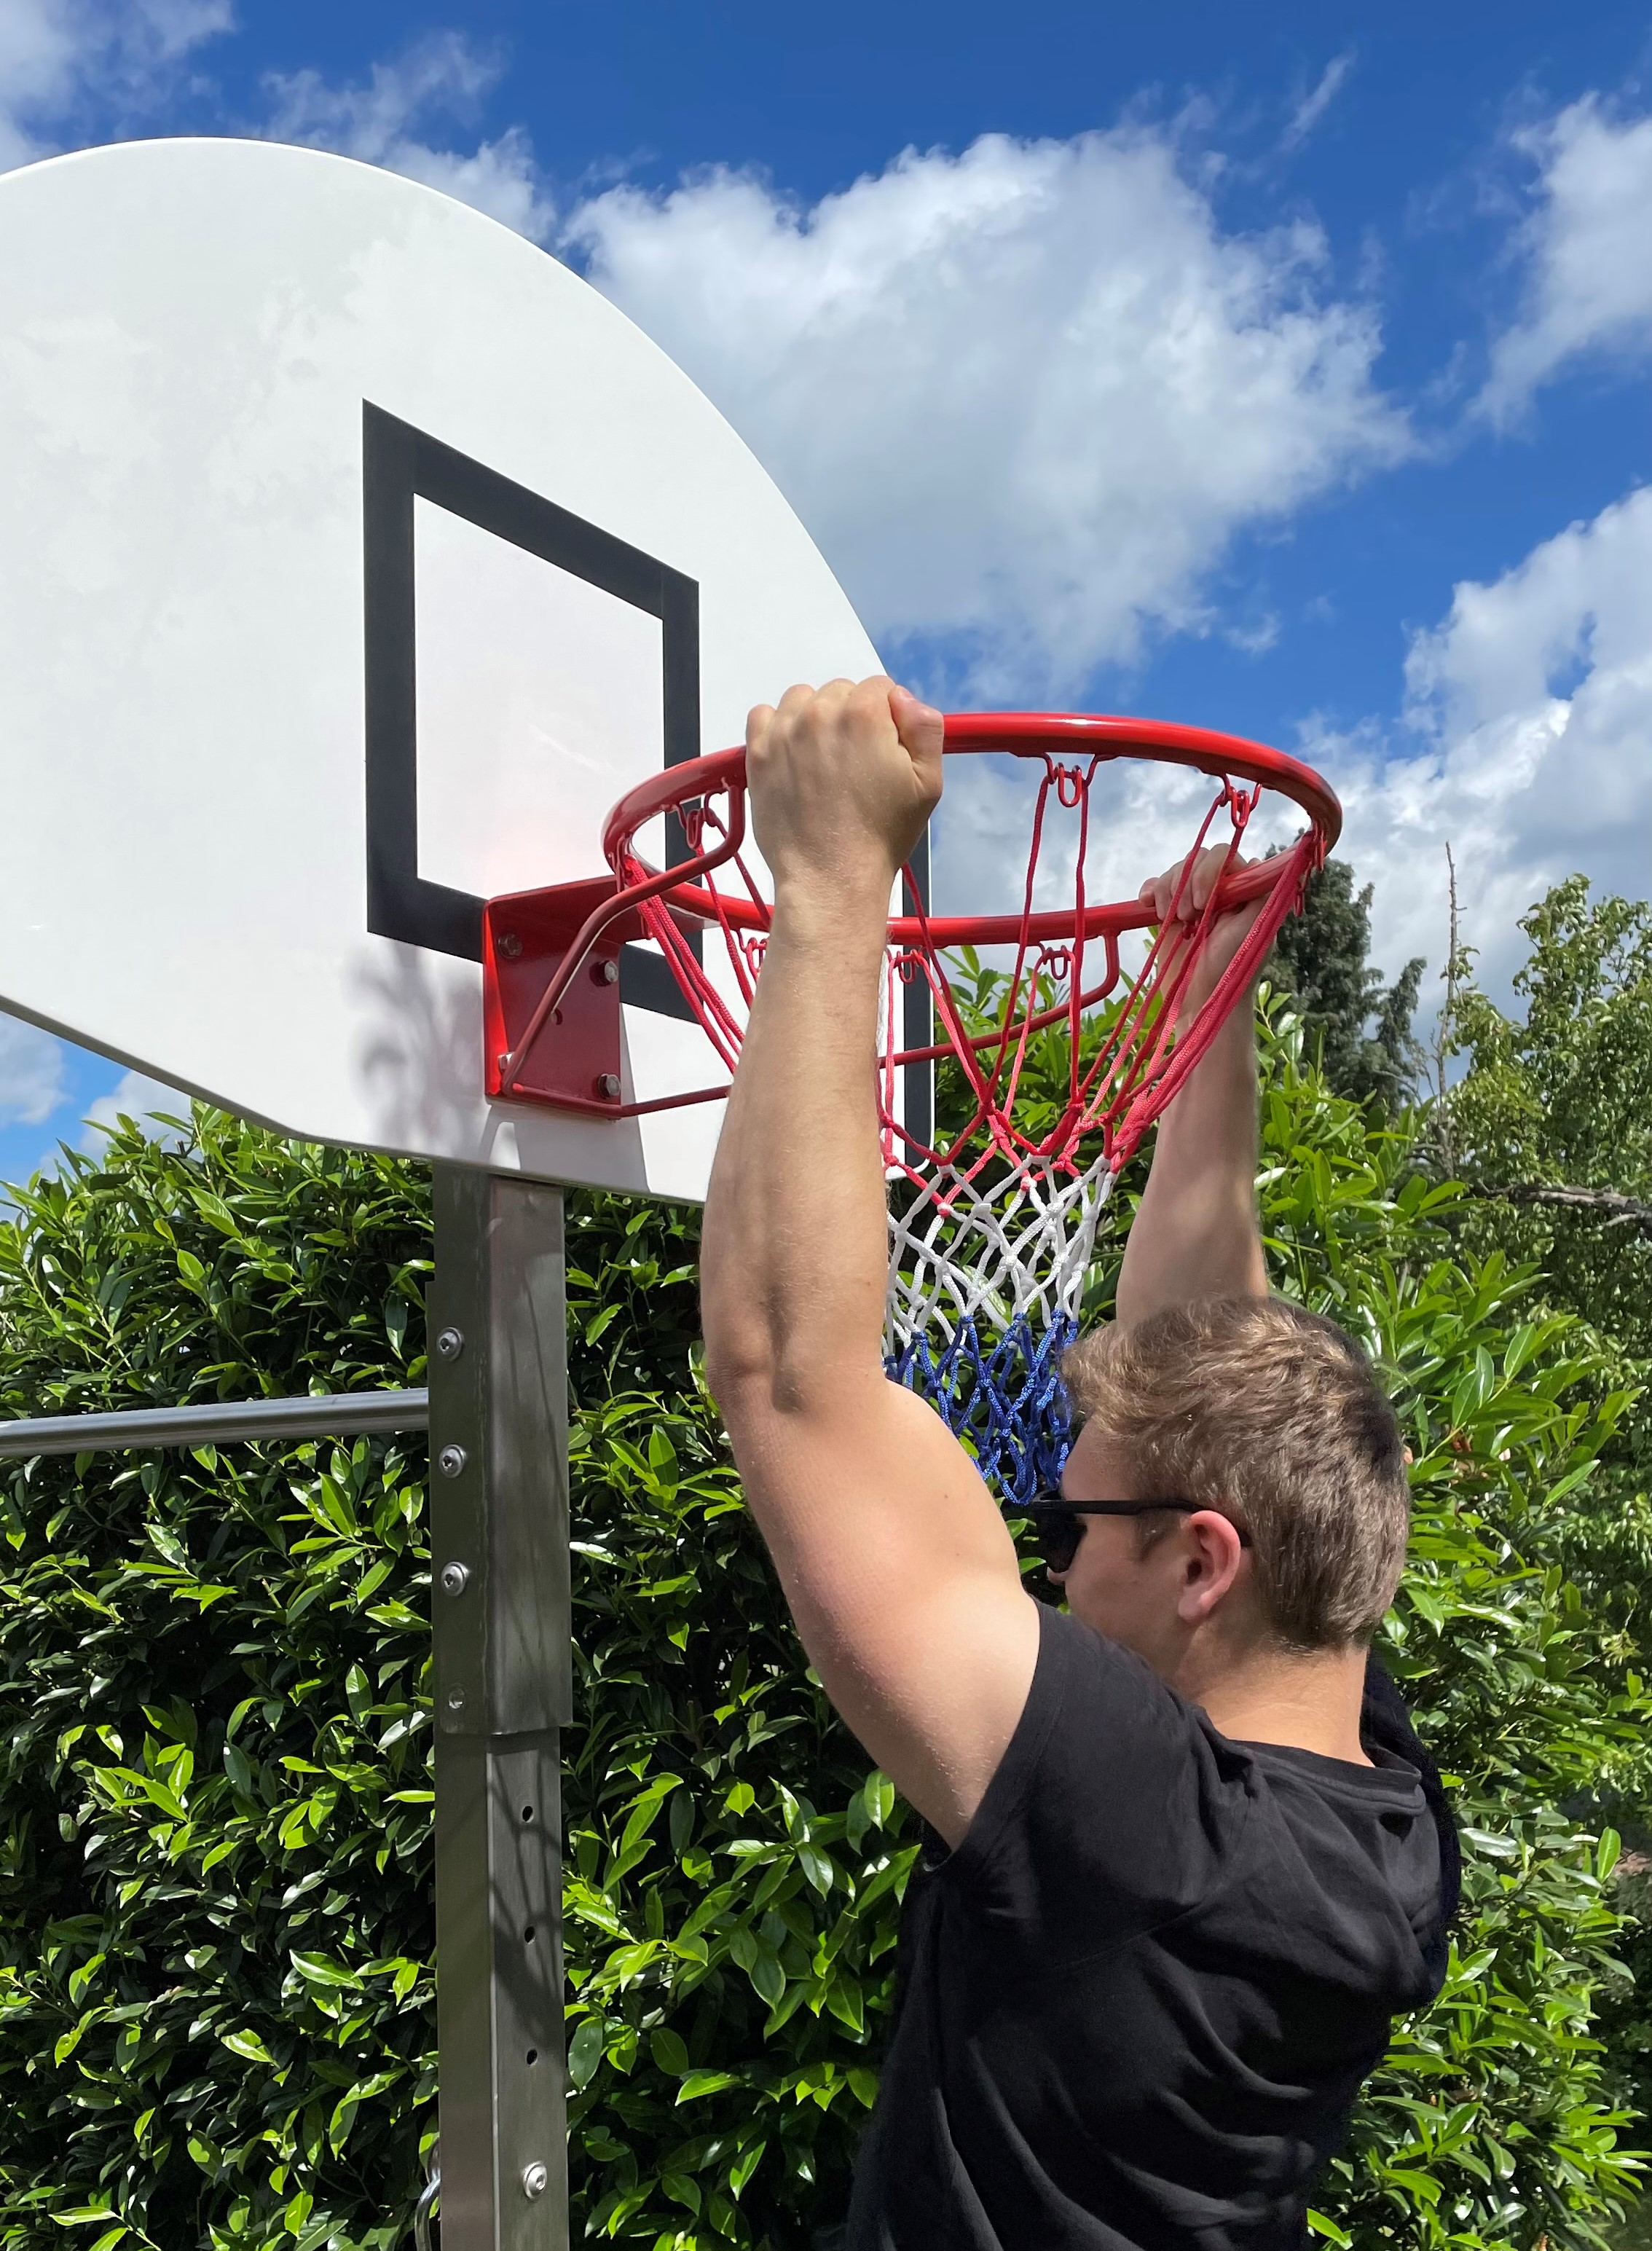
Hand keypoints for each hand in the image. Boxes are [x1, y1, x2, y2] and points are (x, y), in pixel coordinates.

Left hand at [745, 677, 942, 906]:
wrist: (830, 878)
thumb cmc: (881, 835)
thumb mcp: (928, 782)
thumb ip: (925, 726)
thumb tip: (901, 698)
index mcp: (865, 714)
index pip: (880, 688)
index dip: (888, 718)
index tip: (884, 750)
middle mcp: (820, 713)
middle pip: (841, 692)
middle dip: (851, 717)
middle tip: (855, 764)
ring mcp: (784, 732)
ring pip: (803, 699)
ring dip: (814, 718)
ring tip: (824, 761)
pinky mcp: (758, 753)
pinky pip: (764, 715)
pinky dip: (778, 728)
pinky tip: (794, 757)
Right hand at [1139, 843, 1264, 1016]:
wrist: (1200, 1001)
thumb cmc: (1232, 969)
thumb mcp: (1255, 930)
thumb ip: (1261, 893)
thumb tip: (1261, 861)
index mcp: (1241, 892)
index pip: (1223, 857)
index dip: (1208, 873)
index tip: (1204, 903)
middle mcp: (1218, 891)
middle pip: (1195, 859)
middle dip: (1185, 885)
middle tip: (1189, 917)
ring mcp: (1191, 901)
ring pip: (1174, 872)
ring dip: (1168, 892)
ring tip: (1175, 922)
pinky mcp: (1168, 914)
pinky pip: (1155, 887)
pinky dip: (1149, 891)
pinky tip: (1147, 905)